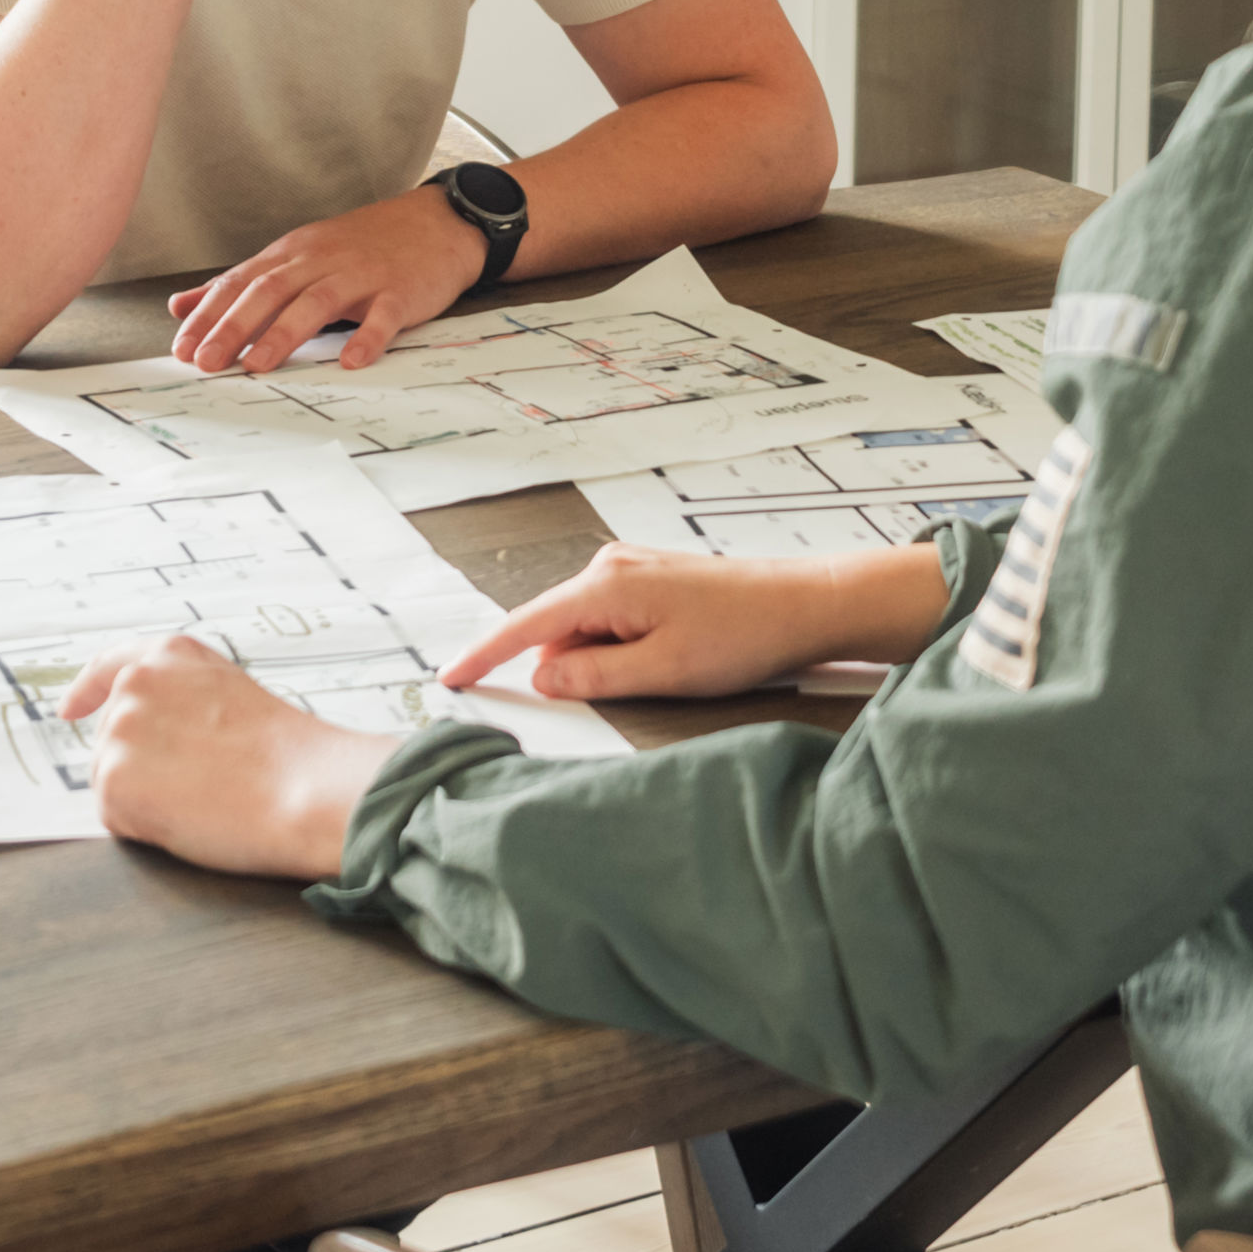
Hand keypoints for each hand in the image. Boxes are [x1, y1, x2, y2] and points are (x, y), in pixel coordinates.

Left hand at [60, 632, 398, 878]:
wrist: (303, 788)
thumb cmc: (284, 753)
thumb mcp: (229, 693)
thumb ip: (182, 696)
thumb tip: (148, 735)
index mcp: (170, 654)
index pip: (111, 666)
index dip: (86, 690)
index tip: (70, 709)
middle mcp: (136, 683)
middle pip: (111, 738)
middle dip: (140, 765)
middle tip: (201, 781)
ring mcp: (119, 730)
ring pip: (112, 780)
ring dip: (144, 798)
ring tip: (203, 796)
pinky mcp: (111, 780)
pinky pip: (117, 817)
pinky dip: (144, 828)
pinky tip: (188, 815)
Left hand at [169, 184, 491, 372]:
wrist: (436, 223)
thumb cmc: (361, 246)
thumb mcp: (297, 256)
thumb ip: (241, 283)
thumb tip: (182, 304)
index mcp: (293, 253)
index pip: (241, 282)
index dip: (210, 315)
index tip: (183, 349)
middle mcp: (322, 260)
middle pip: (271, 290)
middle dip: (234, 326)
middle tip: (208, 362)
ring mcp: (362, 274)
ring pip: (317, 301)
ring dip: (284, 333)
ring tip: (258, 365)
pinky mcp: (400, 290)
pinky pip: (383, 314)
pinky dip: (367, 336)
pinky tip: (351, 360)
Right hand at [438, 539, 951, 701]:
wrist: (803, 605)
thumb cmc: (741, 636)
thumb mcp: (661, 672)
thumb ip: (593, 678)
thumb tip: (543, 677)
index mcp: (606, 585)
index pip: (525, 627)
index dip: (484, 656)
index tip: (449, 680)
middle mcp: (610, 566)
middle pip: (556, 632)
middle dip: (571, 671)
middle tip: (638, 686)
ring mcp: (630, 569)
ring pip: (585, 631)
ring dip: (604, 663)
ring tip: (670, 669)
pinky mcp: (649, 580)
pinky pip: (609, 622)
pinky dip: (620, 650)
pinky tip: (667, 659)